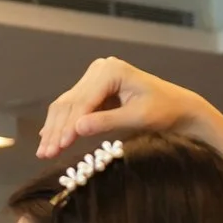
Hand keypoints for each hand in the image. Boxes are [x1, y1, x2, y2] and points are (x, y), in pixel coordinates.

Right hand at [35, 57, 211, 159]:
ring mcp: (95, 78)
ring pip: (66, 106)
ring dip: (54, 129)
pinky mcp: (93, 90)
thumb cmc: (165, 111)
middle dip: (57, 130)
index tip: (59, 146)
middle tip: (45, 154)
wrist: (178, 107)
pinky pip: (72, 108)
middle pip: (70, 103)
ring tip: (44, 152)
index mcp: (111, 70)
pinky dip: (61, 124)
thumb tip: (77, 129)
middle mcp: (100, 69)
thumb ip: (106, 122)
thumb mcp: (137, 118)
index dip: (69, 125)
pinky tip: (48, 138)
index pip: (83, 101)